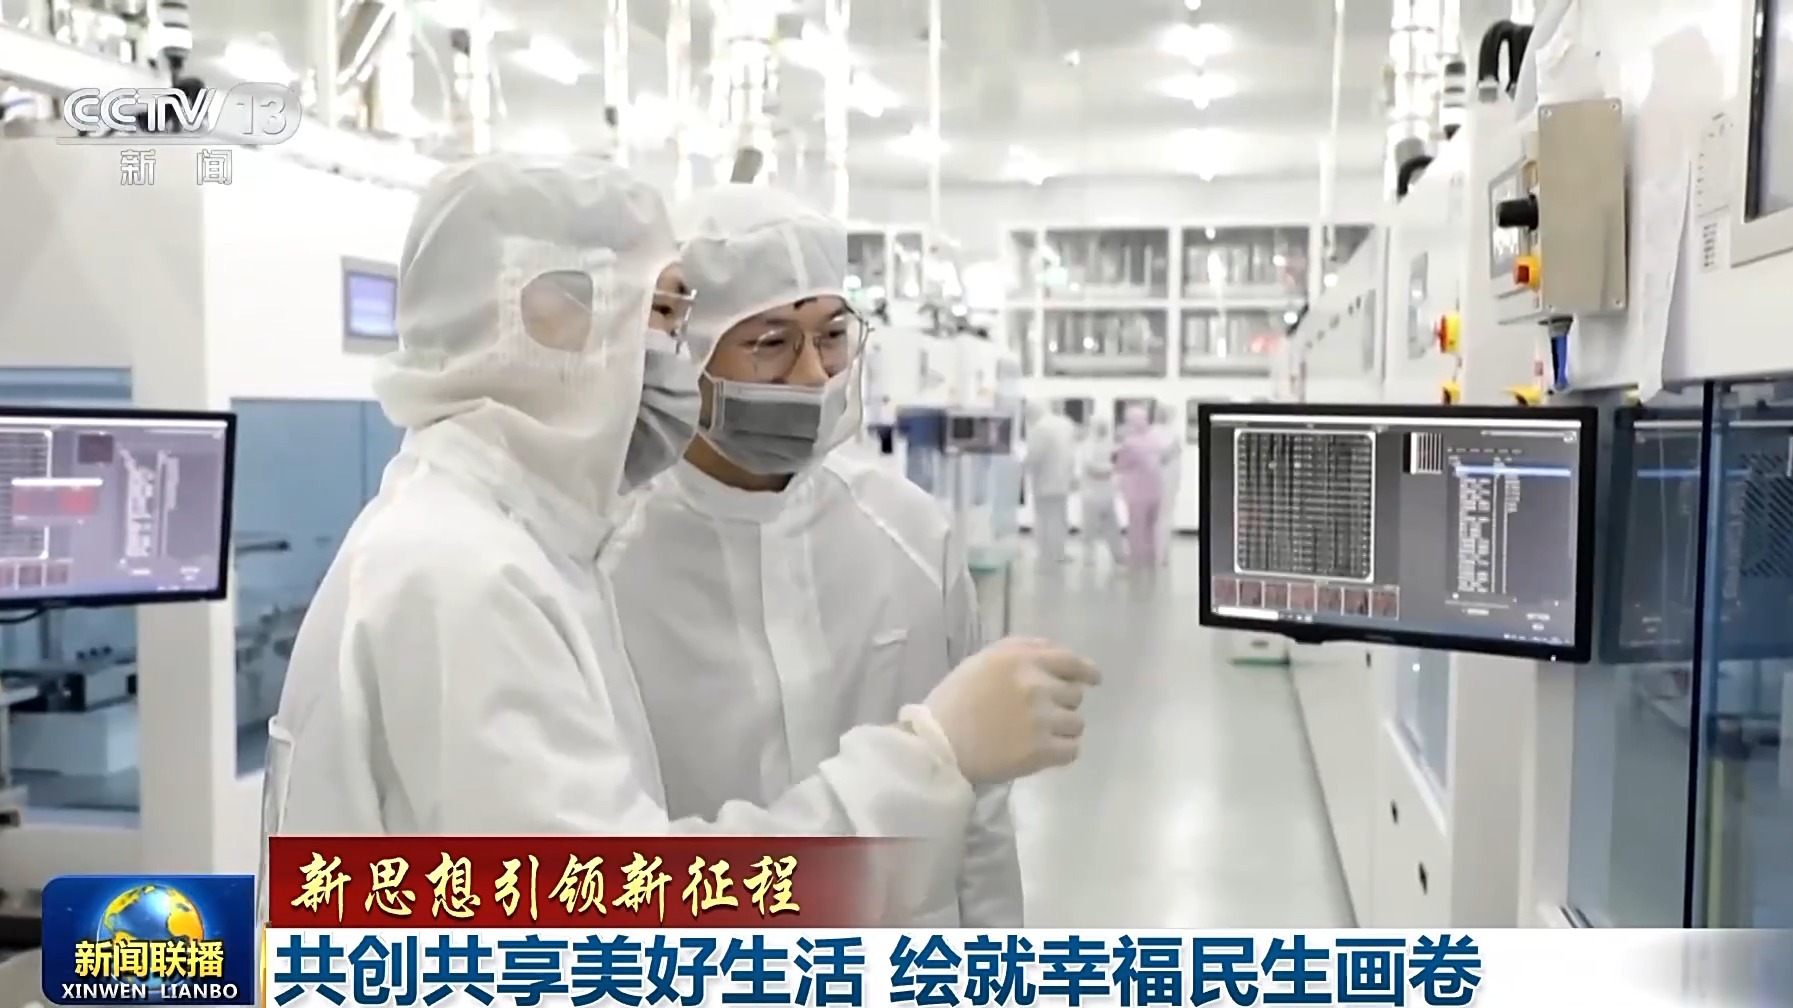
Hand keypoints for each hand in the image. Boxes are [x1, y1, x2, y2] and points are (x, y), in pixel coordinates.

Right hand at [912, 637, 1100, 784]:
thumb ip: (1019, 650)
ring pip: (1077, 723)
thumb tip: (1055, 652)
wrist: (938, 744)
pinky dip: (1062, 751)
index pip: (1071, 661)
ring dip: (1063, 729)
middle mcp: (1037, 686)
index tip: (1093, 679)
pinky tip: (1045, 752)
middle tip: (1042, 713)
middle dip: (1063, 703)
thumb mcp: (982, 660)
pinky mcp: (1042, 751)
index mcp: (1022, 660)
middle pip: (1075, 694)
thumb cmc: (954, 700)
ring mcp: (1042, 720)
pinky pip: (1072, 750)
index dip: (1087, 671)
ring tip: (1039, 735)